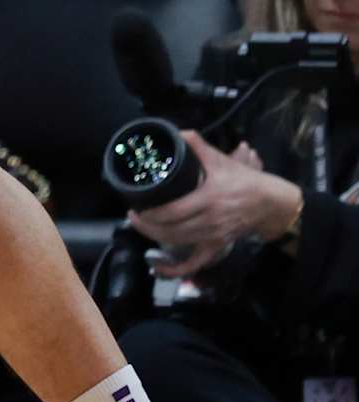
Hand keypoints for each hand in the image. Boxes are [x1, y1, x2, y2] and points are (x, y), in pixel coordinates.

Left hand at [128, 133, 300, 275]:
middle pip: (171, 231)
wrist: (268, 203)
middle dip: (147, 226)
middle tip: (133, 216)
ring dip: (155, 239)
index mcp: (207, 199)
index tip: (136, 207)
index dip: (151, 214)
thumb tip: (176, 132)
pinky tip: (158, 267)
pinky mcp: (217, 246)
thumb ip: (197, 144)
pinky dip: (175, 269)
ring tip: (142, 227)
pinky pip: (194, 263)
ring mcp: (213, 236)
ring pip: (178, 244)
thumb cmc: (242, 180)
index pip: (173, 212)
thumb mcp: (220, 159)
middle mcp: (209, 221)